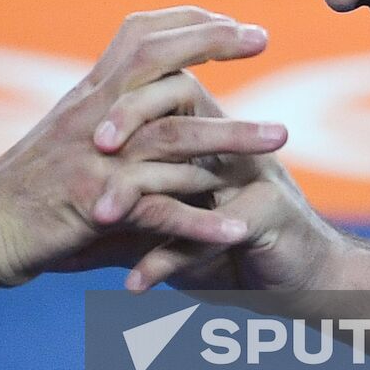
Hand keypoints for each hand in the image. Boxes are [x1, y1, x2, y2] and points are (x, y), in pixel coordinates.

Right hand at [0, 7, 287, 287]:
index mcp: (89, 96)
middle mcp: (92, 116)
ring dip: (231, 135)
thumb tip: (161, 116)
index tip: (237, 24)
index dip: (189, 23)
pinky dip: (199, 221)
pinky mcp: (93, 205)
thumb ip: (115, 126)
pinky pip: (156, 211)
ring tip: (282, 136)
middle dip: (211, 44)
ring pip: (171, 137)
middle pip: (156, 63)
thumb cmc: (22, 191)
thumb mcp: (68, 142)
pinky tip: (238, 229)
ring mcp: (93, 160)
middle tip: (262, 38)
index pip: (140, 37)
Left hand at [89, 50, 346, 293]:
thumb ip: (129, 215)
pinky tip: (134, 284)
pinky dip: (168, 261)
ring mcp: (253, 175)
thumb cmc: (230, 249)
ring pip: (191, 168)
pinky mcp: (268, 215)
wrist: (306, 282)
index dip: (118, 97)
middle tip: (95, 145)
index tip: (74, 123)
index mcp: (205, 132)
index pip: (159, 86)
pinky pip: (211, 233)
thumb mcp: (173, 228)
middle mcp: (229, 144)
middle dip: (130, 120)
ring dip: (143, 194)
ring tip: (102, 216)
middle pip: (177, 105)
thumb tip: (63, 230)